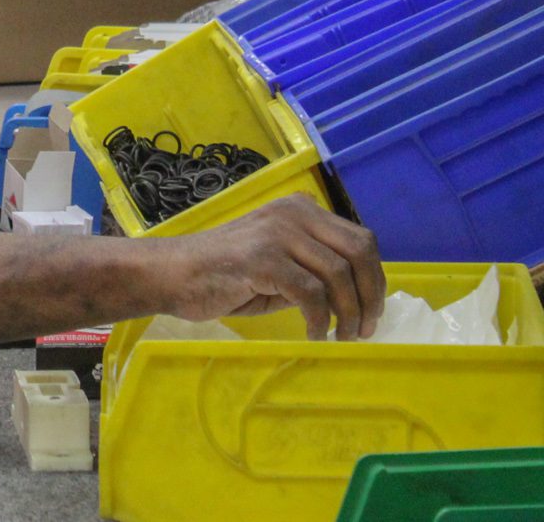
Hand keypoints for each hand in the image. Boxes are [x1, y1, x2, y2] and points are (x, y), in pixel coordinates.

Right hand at [161, 196, 385, 340]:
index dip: (374, 279)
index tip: (371, 312)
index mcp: (300, 210)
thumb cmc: (224, 273)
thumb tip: (359, 296)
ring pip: (338, 275)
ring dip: (348, 315)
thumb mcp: (278, 261)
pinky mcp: (263, 258)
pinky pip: (311, 294)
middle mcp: (293, 214)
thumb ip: (313, 266)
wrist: (173, 274)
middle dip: (370, 296)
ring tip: (341, 337)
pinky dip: (319, 321)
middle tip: (365, 329)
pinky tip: (313, 335)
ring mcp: (277, 233)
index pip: (361, 240)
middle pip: (359, 253)